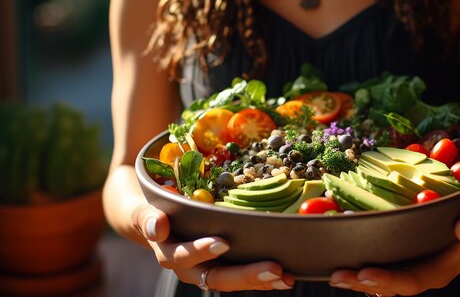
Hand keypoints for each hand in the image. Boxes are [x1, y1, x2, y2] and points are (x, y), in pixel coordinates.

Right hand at [131, 204, 293, 291]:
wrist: (153, 220)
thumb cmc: (151, 210)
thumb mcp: (142, 211)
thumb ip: (145, 218)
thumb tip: (158, 226)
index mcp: (169, 252)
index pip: (184, 256)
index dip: (201, 251)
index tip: (222, 243)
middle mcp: (189, 267)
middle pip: (216, 276)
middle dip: (245, 274)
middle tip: (272, 268)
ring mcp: (207, 269)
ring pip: (233, 280)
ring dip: (259, 279)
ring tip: (285, 276)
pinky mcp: (223, 266)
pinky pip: (242, 275)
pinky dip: (263, 277)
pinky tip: (287, 275)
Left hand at [328, 215, 459, 295]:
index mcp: (437, 271)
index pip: (409, 281)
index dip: (386, 280)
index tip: (365, 274)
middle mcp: (418, 272)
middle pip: (386, 283)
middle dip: (360, 281)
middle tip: (336, 275)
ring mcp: (407, 265)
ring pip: (377, 275)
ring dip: (354, 275)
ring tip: (331, 271)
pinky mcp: (399, 254)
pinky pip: (377, 260)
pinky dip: (357, 259)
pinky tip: (338, 253)